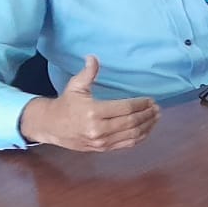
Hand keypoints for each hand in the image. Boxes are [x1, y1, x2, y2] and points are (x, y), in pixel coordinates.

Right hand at [18, 56, 159, 151]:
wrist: (51, 126)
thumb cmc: (66, 104)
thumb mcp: (75, 86)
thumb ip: (87, 73)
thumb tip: (93, 57)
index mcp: (93, 112)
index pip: (125, 108)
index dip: (141, 104)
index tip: (150, 100)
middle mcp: (99, 129)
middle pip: (132, 122)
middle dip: (147, 115)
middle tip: (156, 108)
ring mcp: (102, 142)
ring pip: (132, 135)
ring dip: (147, 126)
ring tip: (155, 117)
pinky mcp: (103, 149)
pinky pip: (126, 144)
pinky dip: (140, 137)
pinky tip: (147, 129)